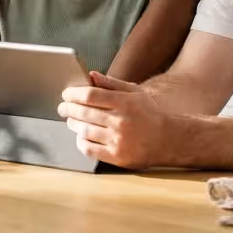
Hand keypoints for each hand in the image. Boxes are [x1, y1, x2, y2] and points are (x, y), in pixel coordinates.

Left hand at [58, 71, 181, 168]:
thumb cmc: (149, 114)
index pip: (90, 95)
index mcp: (124, 103)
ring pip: (84, 131)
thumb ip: (111, 83)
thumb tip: (90, 75)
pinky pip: (90, 149)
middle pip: (84, 113)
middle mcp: (120, 121)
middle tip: (62, 107)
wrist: (169, 140)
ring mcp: (118, 140)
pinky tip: (80, 136)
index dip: (73, 94)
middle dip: (68, 109)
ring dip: (73, 124)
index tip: (66, 94)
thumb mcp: (134, 92)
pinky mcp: (117, 156)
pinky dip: (81, 142)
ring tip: (71, 120)